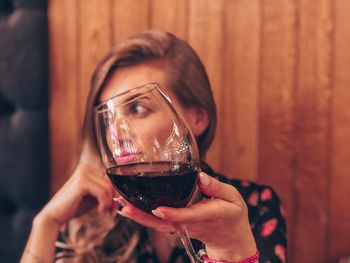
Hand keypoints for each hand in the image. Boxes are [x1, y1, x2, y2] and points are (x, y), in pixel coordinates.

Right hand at [37, 163, 116, 226]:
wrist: (55, 215)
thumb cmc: (74, 206)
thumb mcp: (94, 196)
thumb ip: (105, 192)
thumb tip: (121, 194)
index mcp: (88, 168)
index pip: (109, 177)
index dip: (114, 192)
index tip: (112, 206)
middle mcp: (85, 167)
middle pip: (110, 181)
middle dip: (113, 197)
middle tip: (110, 211)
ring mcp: (82, 173)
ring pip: (108, 187)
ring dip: (109, 202)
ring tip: (103, 211)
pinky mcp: (81, 182)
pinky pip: (102, 192)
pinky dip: (104, 203)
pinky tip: (99, 210)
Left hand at [116, 172, 256, 260]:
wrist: (231, 239)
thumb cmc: (232, 215)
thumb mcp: (232, 197)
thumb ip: (216, 187)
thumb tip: (200, 176)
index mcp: (206, 215)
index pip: (186, 216)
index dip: (171, 213)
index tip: (156, 209)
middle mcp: (190, 223)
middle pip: (164, 223)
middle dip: (143, 217)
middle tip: (124, 207)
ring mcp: (182, 226)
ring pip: (158, 224)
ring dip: (139, 216)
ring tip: (121, 204)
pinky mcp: (178, 225)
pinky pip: (159, 222)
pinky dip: (143, 215)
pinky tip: (130, 206)